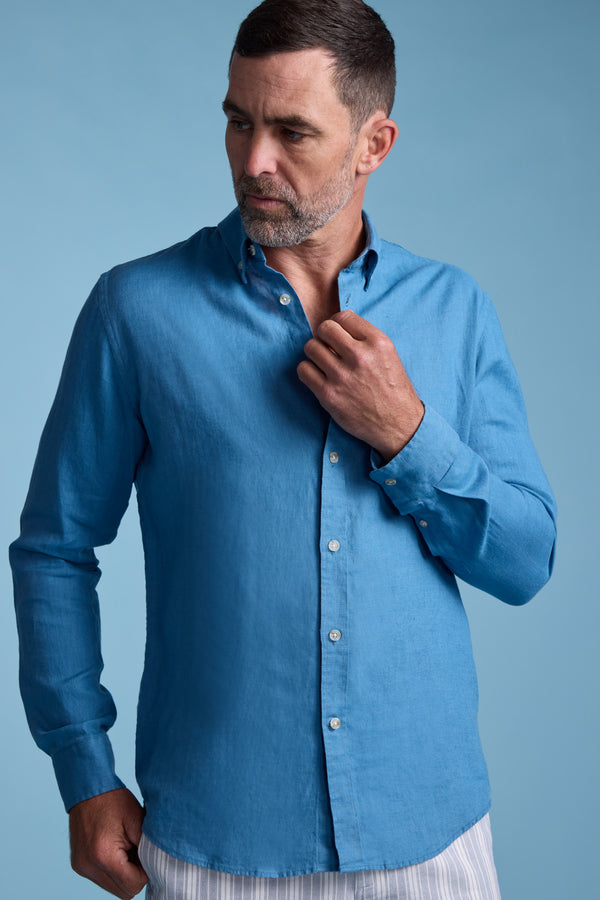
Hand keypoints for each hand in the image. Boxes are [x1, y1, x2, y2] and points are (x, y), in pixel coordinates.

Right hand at [69, 787, 147, 898]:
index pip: (133, 885)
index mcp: (104, 855)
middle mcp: (88, 866)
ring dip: (124, 874)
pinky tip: (116, 850)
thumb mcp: (137, 819)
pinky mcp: (78, 865)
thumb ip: (146, 847)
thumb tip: (154, 867)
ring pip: (112, 888)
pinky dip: (112, 870)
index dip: (145, 873)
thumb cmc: (113, 800)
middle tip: (139, 851)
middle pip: (122, 892)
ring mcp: (81, 867)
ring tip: (127, 849)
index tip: (148, 855)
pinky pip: (102, 879)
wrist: (87, 788)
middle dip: (135, 876)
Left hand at [297, 310, 423, 462]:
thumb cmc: (392, 389)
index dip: (338, 324)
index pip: (343, 316)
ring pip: (311, 347)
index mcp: (378, 343)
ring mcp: (342, 376)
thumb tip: (336, 326)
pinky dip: (308, 371)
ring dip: (315, 353)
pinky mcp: (329, 395)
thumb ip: (364, 338)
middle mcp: (360, 356)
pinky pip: (303, 370)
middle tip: (329, 347)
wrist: (398, 425)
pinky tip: (318, 376)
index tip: (339, 336)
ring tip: (324, 362)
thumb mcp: (388, 355)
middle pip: (324, 328)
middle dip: (324, 336)